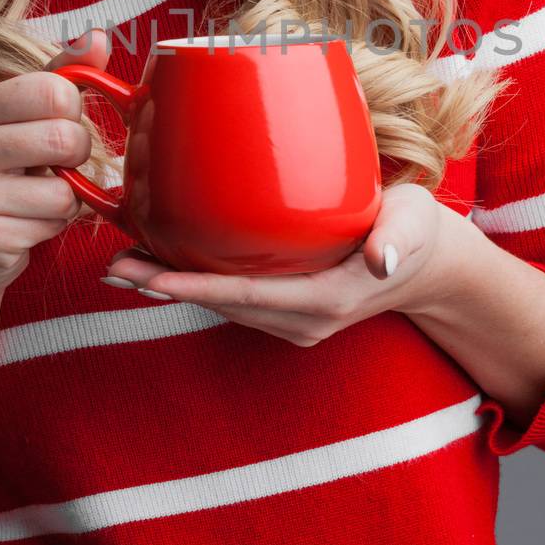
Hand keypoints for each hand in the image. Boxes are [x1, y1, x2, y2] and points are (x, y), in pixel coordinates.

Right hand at [0, 30, 100, 301]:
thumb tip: (96, 36)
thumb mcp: (20, 120)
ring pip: (65, 190)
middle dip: (76, 157)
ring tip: (34, 200)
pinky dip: (52, 228)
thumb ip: (59, 77)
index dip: (72, 113)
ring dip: (66, 200)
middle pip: (65, 138)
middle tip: (53, 168)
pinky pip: (53, 225)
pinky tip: (23, 225)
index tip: (53, 128)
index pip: (56, 90)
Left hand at [102, 183, 452, 346]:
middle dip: (165, 288)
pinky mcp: (286, 311)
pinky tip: (161, 263)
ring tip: (122, 263)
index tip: (151, 276)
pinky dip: (196, 284)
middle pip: (222, 305)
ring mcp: (294, 322)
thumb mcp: (416, 223)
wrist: (431, 265)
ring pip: (222, 306)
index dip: (196, 287)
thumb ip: (399, 237)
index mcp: (329, 299)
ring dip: (171, 288)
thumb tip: (381, 260)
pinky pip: (234, 300)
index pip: (249, 295)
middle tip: (113, 265)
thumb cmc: (418, 231)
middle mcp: (305, 320)